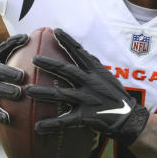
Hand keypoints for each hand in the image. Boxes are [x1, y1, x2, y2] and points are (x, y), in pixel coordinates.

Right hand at [0, 34, 27, 123]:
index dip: (13, 42)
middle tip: (22, 76)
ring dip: (5, 90)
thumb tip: (36, 40)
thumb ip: (15, 56)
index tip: (26, 38)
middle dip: (8, 71)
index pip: (2, 49)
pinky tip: (7, 118)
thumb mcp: (2, 66)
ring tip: (17, 94)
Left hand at [24, 28, 148, 143]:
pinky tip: (38, 126)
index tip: (55, 30)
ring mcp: (87, 100)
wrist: (129, 118)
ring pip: (61, 95)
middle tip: (34, 59)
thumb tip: (83, 53)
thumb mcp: (107, 77)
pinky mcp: (86, 117)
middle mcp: (90, 83)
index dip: (68, 41)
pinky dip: (51, 124)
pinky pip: (65, 121)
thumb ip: (94, 67)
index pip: (80, 52)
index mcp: (95, 72)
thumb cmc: (116, 96)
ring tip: (27, 91)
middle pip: (66, 70)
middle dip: (49, 64)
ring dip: (43, 93)